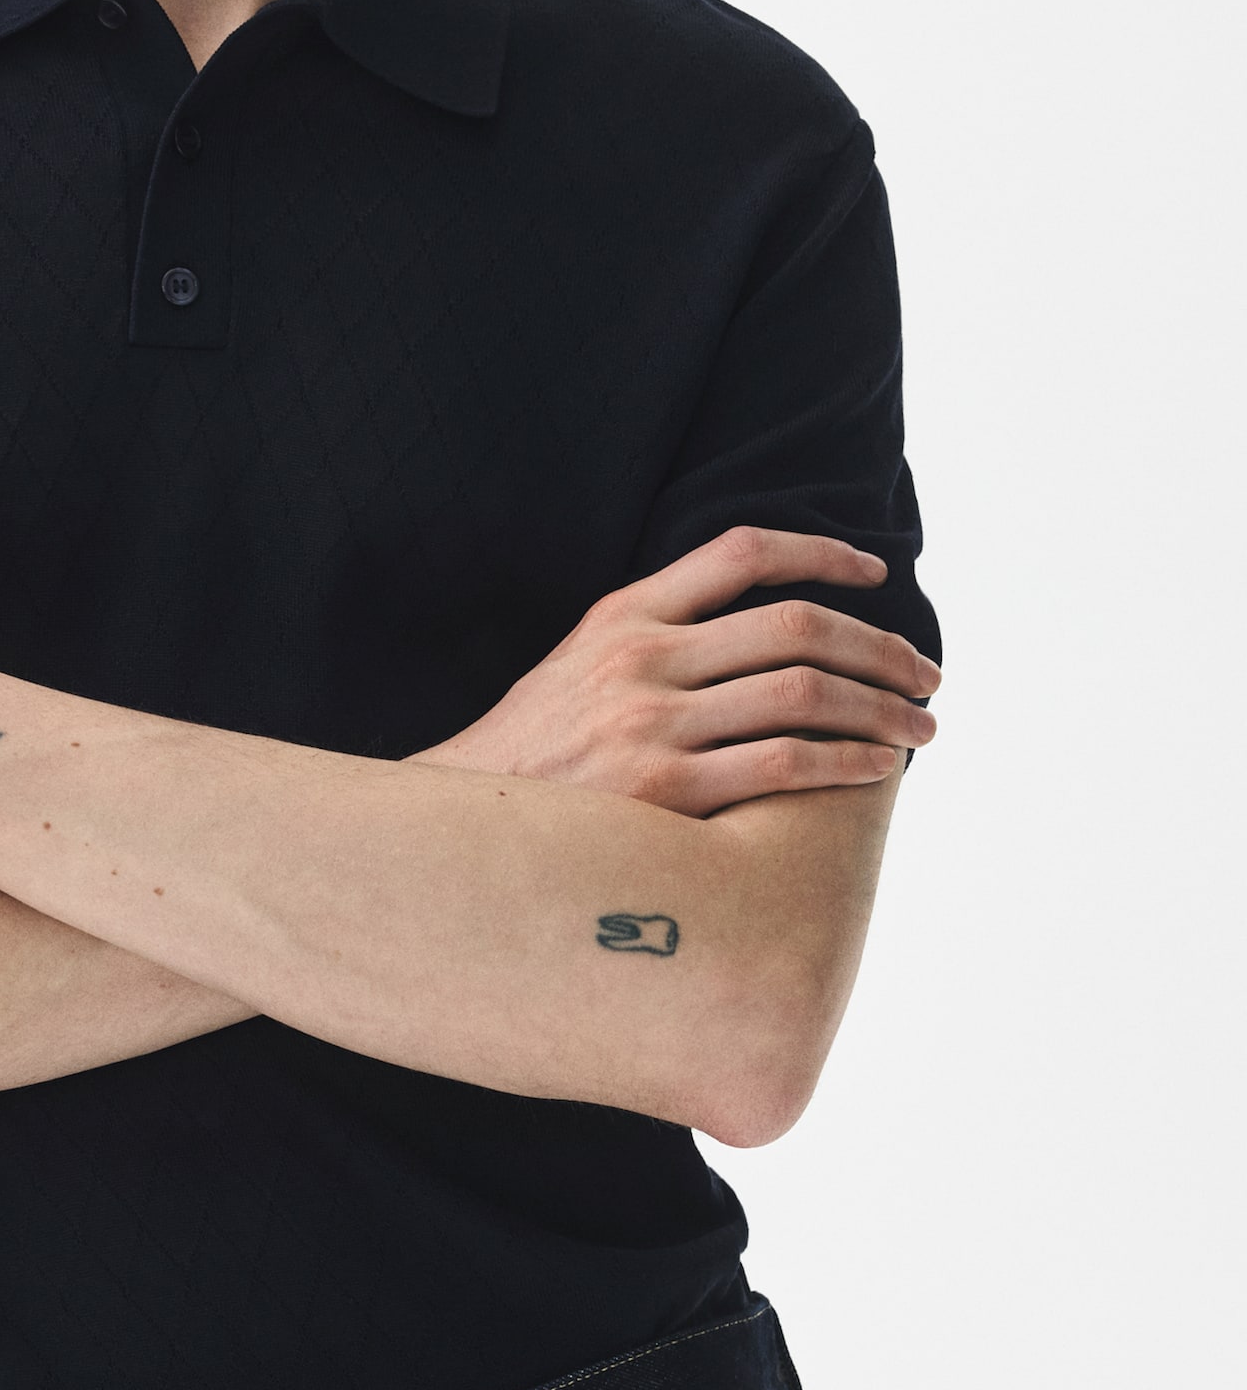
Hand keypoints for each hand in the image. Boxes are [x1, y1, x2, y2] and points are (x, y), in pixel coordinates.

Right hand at [411, 528, 938, 817]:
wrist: (460, 837)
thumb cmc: (536, 761)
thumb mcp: (576, 669)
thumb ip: (652, 640)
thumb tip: (755, 634)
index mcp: (622, 617)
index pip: (741, 552)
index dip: (822, 553)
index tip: (876, 577)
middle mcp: (640, 659)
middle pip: (796, 625)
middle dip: (880, 646)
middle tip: (928, 673)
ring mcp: (651, 724)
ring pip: (805, 692)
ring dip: (882, 707)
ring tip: (921, 728)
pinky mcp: (665, 792)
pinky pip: (786, 764)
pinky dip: (847, 761)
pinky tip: (876, 769)